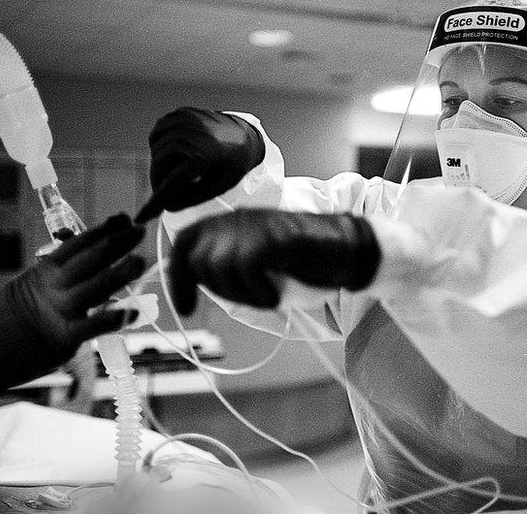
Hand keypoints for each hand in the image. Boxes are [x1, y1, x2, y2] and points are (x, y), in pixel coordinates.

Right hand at [0, 214, 146, 392]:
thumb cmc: (11, 317)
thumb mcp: (30, 284)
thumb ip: (57, 271)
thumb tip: (85, 253)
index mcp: (45, 270)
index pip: (78, 243)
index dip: (102, 230)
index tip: (124, 219)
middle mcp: (54, 286)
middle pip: (92, 258)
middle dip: (118, 243)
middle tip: (139, 232)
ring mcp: (60, 311)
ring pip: (97, 285)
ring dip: (122, 272)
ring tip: (140, 261)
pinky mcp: (64, 338)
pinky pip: (95, 325)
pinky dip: (117, 317)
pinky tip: (135, 312)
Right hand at [136, 108, 265, 222]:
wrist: (246, 136)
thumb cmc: (235, 164)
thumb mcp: (220, 186)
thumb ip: (193, 198)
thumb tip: (168, 206)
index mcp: (203, 156)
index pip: (170, 183)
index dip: (155, 203)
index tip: (141, 217)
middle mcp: (191, 136)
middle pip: (158, 165)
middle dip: (159, 182)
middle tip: (168, 192)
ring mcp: (185, 121)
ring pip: (155, 150)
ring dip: (161, 164)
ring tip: (179, 170)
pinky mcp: (180, 114)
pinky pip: (158, 133)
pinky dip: (161, 145)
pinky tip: (175, 152)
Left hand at [168, 209, 380, 314]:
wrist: (348, 253)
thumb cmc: (303, 264)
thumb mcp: (254, 270)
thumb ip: (222, 270)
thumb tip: (182, 282)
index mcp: (229, 222)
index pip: (185, 244)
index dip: (177, 278)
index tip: (185, 309)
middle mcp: (238, 217)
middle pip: (199, 260)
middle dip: (220, 291)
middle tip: (252, 297)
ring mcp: (256, 223)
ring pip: (220, 266)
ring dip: (243, 294)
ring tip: (269, 295)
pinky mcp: (275, 234)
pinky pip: (247, 267)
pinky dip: (259, 292)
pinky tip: (275, 296)